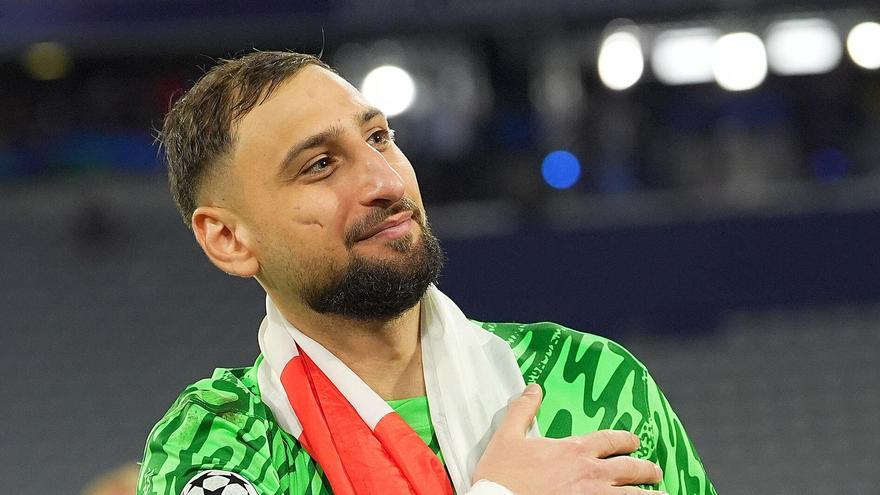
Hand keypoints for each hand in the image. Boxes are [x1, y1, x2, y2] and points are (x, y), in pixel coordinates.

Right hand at [472, 384, 664, 494]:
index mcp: (573, 450)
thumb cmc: (502, 476)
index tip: (634, 441)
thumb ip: (523, 410)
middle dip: (646, 469)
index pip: (609, 440)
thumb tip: (534, 388)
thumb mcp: (507, 437)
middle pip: (630, 468)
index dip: (624, 439)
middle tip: (655, 471)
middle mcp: (591, 473)